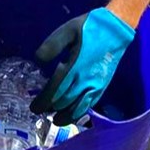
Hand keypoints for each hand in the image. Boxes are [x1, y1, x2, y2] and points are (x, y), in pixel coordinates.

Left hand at [32, 6, 135, 123]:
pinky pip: (91, 104)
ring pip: (79, 108)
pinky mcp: (103, 86)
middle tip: (40, 112)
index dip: (43, 101)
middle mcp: (85, 80)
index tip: (33, 108)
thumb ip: (51, 46)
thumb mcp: (66, 31)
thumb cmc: (88, 28)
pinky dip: (81, 112)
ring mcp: (95, 85)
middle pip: (65, 102)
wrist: (115, 30)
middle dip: (51, 109)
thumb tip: (38, 61)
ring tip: (56, 120)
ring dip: (66, 116)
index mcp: (74, 67)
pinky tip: (74, 114)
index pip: (55, 90)